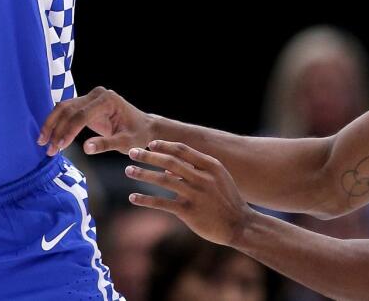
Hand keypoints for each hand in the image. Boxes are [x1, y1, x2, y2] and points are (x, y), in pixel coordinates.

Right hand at [37, 86, 153, 156]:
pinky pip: (67, 111)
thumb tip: (86, 149)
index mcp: (107, 100)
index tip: (58, 147)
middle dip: (55, 129)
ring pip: (63, 108)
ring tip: (43, 143)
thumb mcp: (125, 143)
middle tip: (47, 148)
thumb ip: (106, 145)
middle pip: (68, 109)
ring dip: (52, 125)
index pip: (81, 115)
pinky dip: (57, 122)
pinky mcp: (85, 103)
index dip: (68, 131)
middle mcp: (97, 94)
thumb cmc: (137, 134)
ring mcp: (90, 97)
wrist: (143, 126)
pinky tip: (49, 135)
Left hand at [125, 140, 253, 246]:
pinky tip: (133, 198)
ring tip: (129, 171)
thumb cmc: (226, 199)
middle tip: (131, 152)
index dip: (164, 145)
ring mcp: (196, 194)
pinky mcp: (189, 212)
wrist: (240, 225)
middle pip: (169, 161)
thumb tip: (165, 166)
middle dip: (148, 155)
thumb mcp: (217, 179)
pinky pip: (162, 202)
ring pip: (163, 179)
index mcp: (211, 166)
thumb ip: (194, 169)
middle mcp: (203, 178)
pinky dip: (146, 199)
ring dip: (143, 174)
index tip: (150, 143)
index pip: (182, 149)